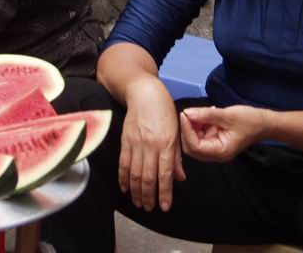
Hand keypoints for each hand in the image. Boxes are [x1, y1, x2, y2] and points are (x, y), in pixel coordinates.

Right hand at [120, 77, 185, 212]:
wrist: (144, 93)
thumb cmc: (164, 111)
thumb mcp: (176, 131)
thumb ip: (176, 156)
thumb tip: (179, 178)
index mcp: (167, 143)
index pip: (165, 174)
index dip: (165, 192)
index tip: (165, 206)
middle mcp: (151, 145)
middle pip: (148, 177)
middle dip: (148, 196)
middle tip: (149, 208)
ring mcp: (136, 143)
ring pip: (134, 173)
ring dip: (136, 191)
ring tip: (138, 203)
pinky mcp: (125, 140)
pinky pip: (123, 163)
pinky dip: (123, 177)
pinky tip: (124, 188)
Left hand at [179, 105, 267, 162]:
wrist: (264, 123)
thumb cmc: (249, 120)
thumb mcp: (227, 115)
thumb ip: (206, 115)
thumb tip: (187, 113)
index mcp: (220, 152)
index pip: (194, 146)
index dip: (186, 130)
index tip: (185, 114)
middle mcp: (216, 154)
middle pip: (191, 147)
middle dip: (187, 129)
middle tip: (190, 112)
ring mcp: (215, 149)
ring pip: (194, 140)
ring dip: (194, 125)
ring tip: (203, 112)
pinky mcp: (215, 141)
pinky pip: (201, 135)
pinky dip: (200, 124)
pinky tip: (207, 114)